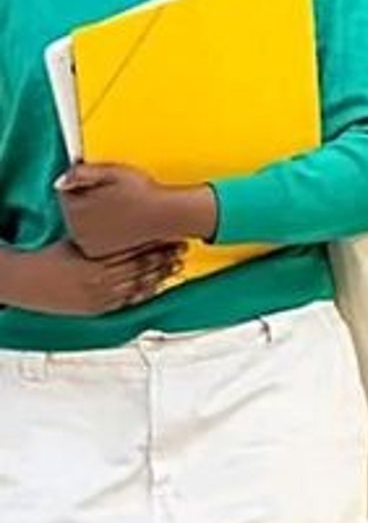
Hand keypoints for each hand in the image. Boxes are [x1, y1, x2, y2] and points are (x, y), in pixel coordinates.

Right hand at [0, 238, 185, 317]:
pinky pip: (129, 301)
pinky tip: (157, 285)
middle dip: (164, 256)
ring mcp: (102, 297)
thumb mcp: (75, 238)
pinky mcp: (100, 309)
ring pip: (139, 285)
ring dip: (160, 275)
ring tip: (176, 265)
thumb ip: (97, 229)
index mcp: (96, 260)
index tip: (170, 232)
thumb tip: (116, 213)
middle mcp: (101, 281)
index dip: (155, 240)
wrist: (30, 282)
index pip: (133, 248)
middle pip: (141, 267)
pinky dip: (145, 292)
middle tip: (182, 246)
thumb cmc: (51, 257)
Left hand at [57, 163, 214, 257]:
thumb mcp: (111, 172)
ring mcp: (86, 243)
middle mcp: (76, 229)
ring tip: (118, 210)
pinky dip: (100, 231)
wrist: (165, 216)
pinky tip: (117, 224)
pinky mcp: (98, 252)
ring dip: (92, 216)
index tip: (103, 184)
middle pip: (72, 209)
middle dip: (86, 201)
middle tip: (113, 196)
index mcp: (75, 208)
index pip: (66, 191)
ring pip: (81, 223)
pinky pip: (91, 237)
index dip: (84, 183)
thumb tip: (61, 180)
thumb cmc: (141, 192)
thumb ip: (81, 173)